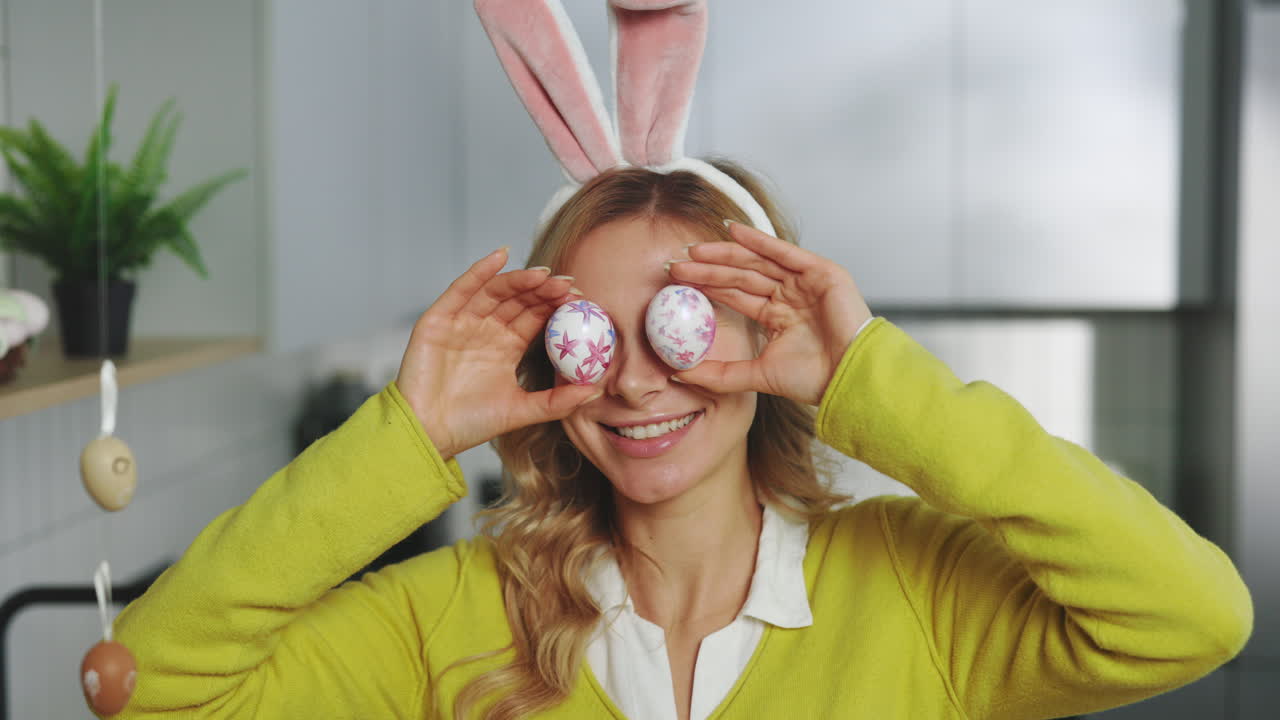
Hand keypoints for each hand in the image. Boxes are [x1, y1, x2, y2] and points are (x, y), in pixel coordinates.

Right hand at [395, 248, 601, 459]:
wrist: (428, 434)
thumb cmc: (470, 424)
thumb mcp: (521, 411)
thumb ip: (557, 401)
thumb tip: (594, 390)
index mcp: (506, 346)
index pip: (535, 317)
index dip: (556, 306)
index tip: (581, 300)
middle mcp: (486, 330)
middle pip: (518, 300)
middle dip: (542, 290)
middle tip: (566, 284)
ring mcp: (462, 322)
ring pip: (494, 291)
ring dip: (519, 279)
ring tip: (543, 275)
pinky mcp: (438, 320)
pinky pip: (461, 289)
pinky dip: (479, 271)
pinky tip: (499, 256)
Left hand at [665, 221, 872, 405]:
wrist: (848, 378)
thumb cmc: (812, 379)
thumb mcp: (756, 376)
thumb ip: (719, 374)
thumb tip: (679, 374)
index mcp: (777, 316)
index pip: (735, 295)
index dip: (707, 286)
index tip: (677, 281)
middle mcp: (789, 295)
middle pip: (741, 275)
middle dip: (709, 268)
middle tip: (676, 263)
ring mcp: (805, 282)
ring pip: (758, 262)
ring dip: (726, 253)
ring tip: (695, 250)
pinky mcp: (821, 272)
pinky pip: (784, 252)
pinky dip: (759, 241)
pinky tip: (732, 232)